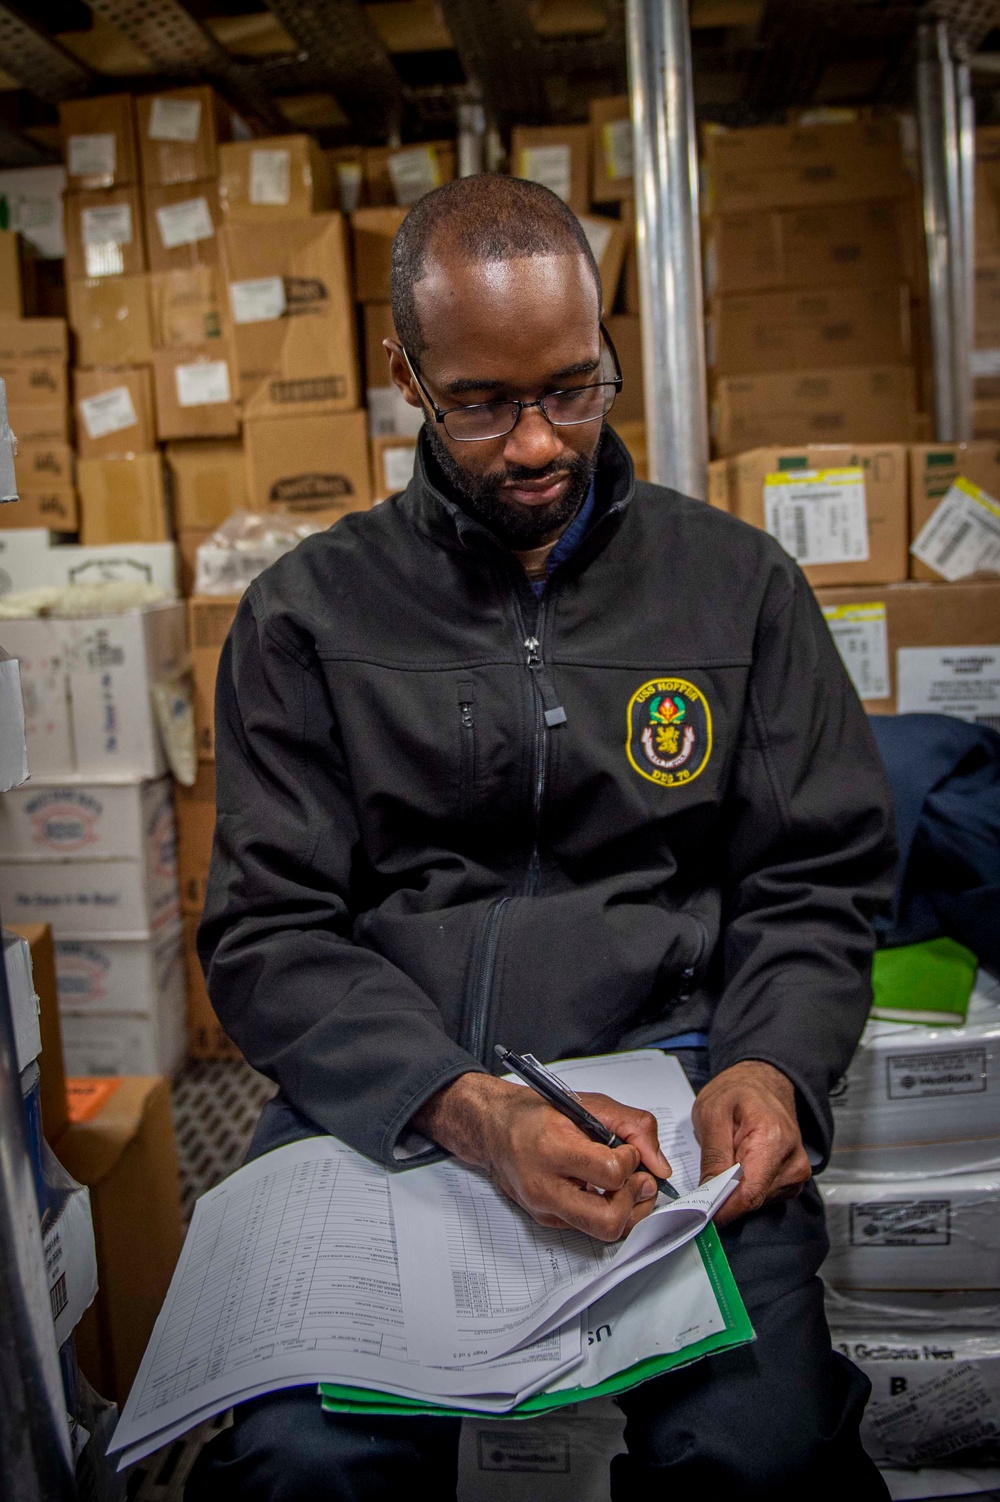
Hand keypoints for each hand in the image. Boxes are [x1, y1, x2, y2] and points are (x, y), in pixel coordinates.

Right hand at [414, 1072, 672, 1241]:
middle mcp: (545, 1186)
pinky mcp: (547, 1221)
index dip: (631, 1160)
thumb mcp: (587, 1103)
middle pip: (609, 1220)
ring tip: (626, 1186)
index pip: (611, 1172)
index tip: (627, 1149)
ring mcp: (545, 1209)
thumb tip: (659, 1165)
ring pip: (604, 1233)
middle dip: (635, 1200)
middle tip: (637, 1179)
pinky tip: (604, 1190)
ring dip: (628, 1211)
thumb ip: (631, 1125)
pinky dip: (608, 1211)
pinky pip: (591, 1229)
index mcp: (553, 1147)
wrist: (493, 1128)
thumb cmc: (536, 1113)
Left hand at [692, 1060, 810, 1226]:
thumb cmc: (737, 1093)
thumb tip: (708, 1197)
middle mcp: (793, 1160)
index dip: (721, 1208)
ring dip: (734, 1190)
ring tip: (725, 1160)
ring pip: (756, 1202)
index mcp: (773, 1139)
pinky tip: (738, 1165)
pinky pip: (762, 1197)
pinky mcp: (792, 1180)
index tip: (697, 1213)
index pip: (749, 1193)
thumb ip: (713, 1157)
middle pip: (752, 1199)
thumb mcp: (712, 1114)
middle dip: (724, 1197)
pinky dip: (745, 1187)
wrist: (762, 1083)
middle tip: (702, 1180)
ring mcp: (796, 1173)